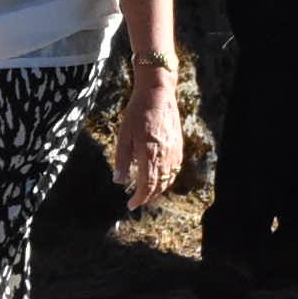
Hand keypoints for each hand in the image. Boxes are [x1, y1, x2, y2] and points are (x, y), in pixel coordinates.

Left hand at [115, 63, 181, 209]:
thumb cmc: (137, 113)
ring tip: (148, 192)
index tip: (131, 205)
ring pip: (171, 177)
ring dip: (160, 188)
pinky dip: (169, 177)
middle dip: (149, 196)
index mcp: (150, 153)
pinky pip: (176, 166)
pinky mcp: (178, 143)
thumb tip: (119, 181)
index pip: (148, 185)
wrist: (158, 93)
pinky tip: (162, 177)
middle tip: (137, 201)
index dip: (140, 198)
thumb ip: (121, 160)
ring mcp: (174, 149)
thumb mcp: (123, 136)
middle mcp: (165, 154)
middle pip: (161, 184)